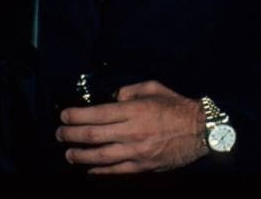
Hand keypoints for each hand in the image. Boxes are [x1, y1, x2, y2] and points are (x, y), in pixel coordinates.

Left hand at [56, 80, 206, 173]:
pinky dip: (100, 172)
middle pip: (93, 136)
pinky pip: (116, 171)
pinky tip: (88, 170)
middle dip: (71, 135)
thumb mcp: (152, 88)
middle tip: (59, 134)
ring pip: (100, 156)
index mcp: (133, 110)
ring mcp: (137, 152)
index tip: (64, 116)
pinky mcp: (143, 167)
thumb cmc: (177, 106)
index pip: (96, 114)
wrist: (201, 131)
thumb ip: (129, 91)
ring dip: (80, 156)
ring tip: (68, 154)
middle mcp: (131, 132)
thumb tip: (112, 98)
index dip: (76, 116)